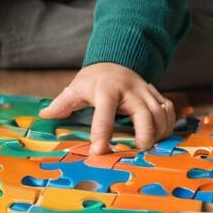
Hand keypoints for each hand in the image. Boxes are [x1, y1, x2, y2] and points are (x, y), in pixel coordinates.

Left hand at [38, 62, 174, 154]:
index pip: (105, 114)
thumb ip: (62, 102)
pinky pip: (169, 111)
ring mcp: (146, 92)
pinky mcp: (156, 95)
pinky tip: (159, 136)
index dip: (101, 135)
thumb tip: (44, 115)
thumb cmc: (94, 79)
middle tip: (136, 152)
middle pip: (145, 115)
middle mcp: (130, 90)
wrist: (115, 60)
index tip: (98, 152)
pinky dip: (168, 125)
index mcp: (106, 89)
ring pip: (161, 114)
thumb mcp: (76, 87)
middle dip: (144, 137)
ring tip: (147, 146)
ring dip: (158, 134)